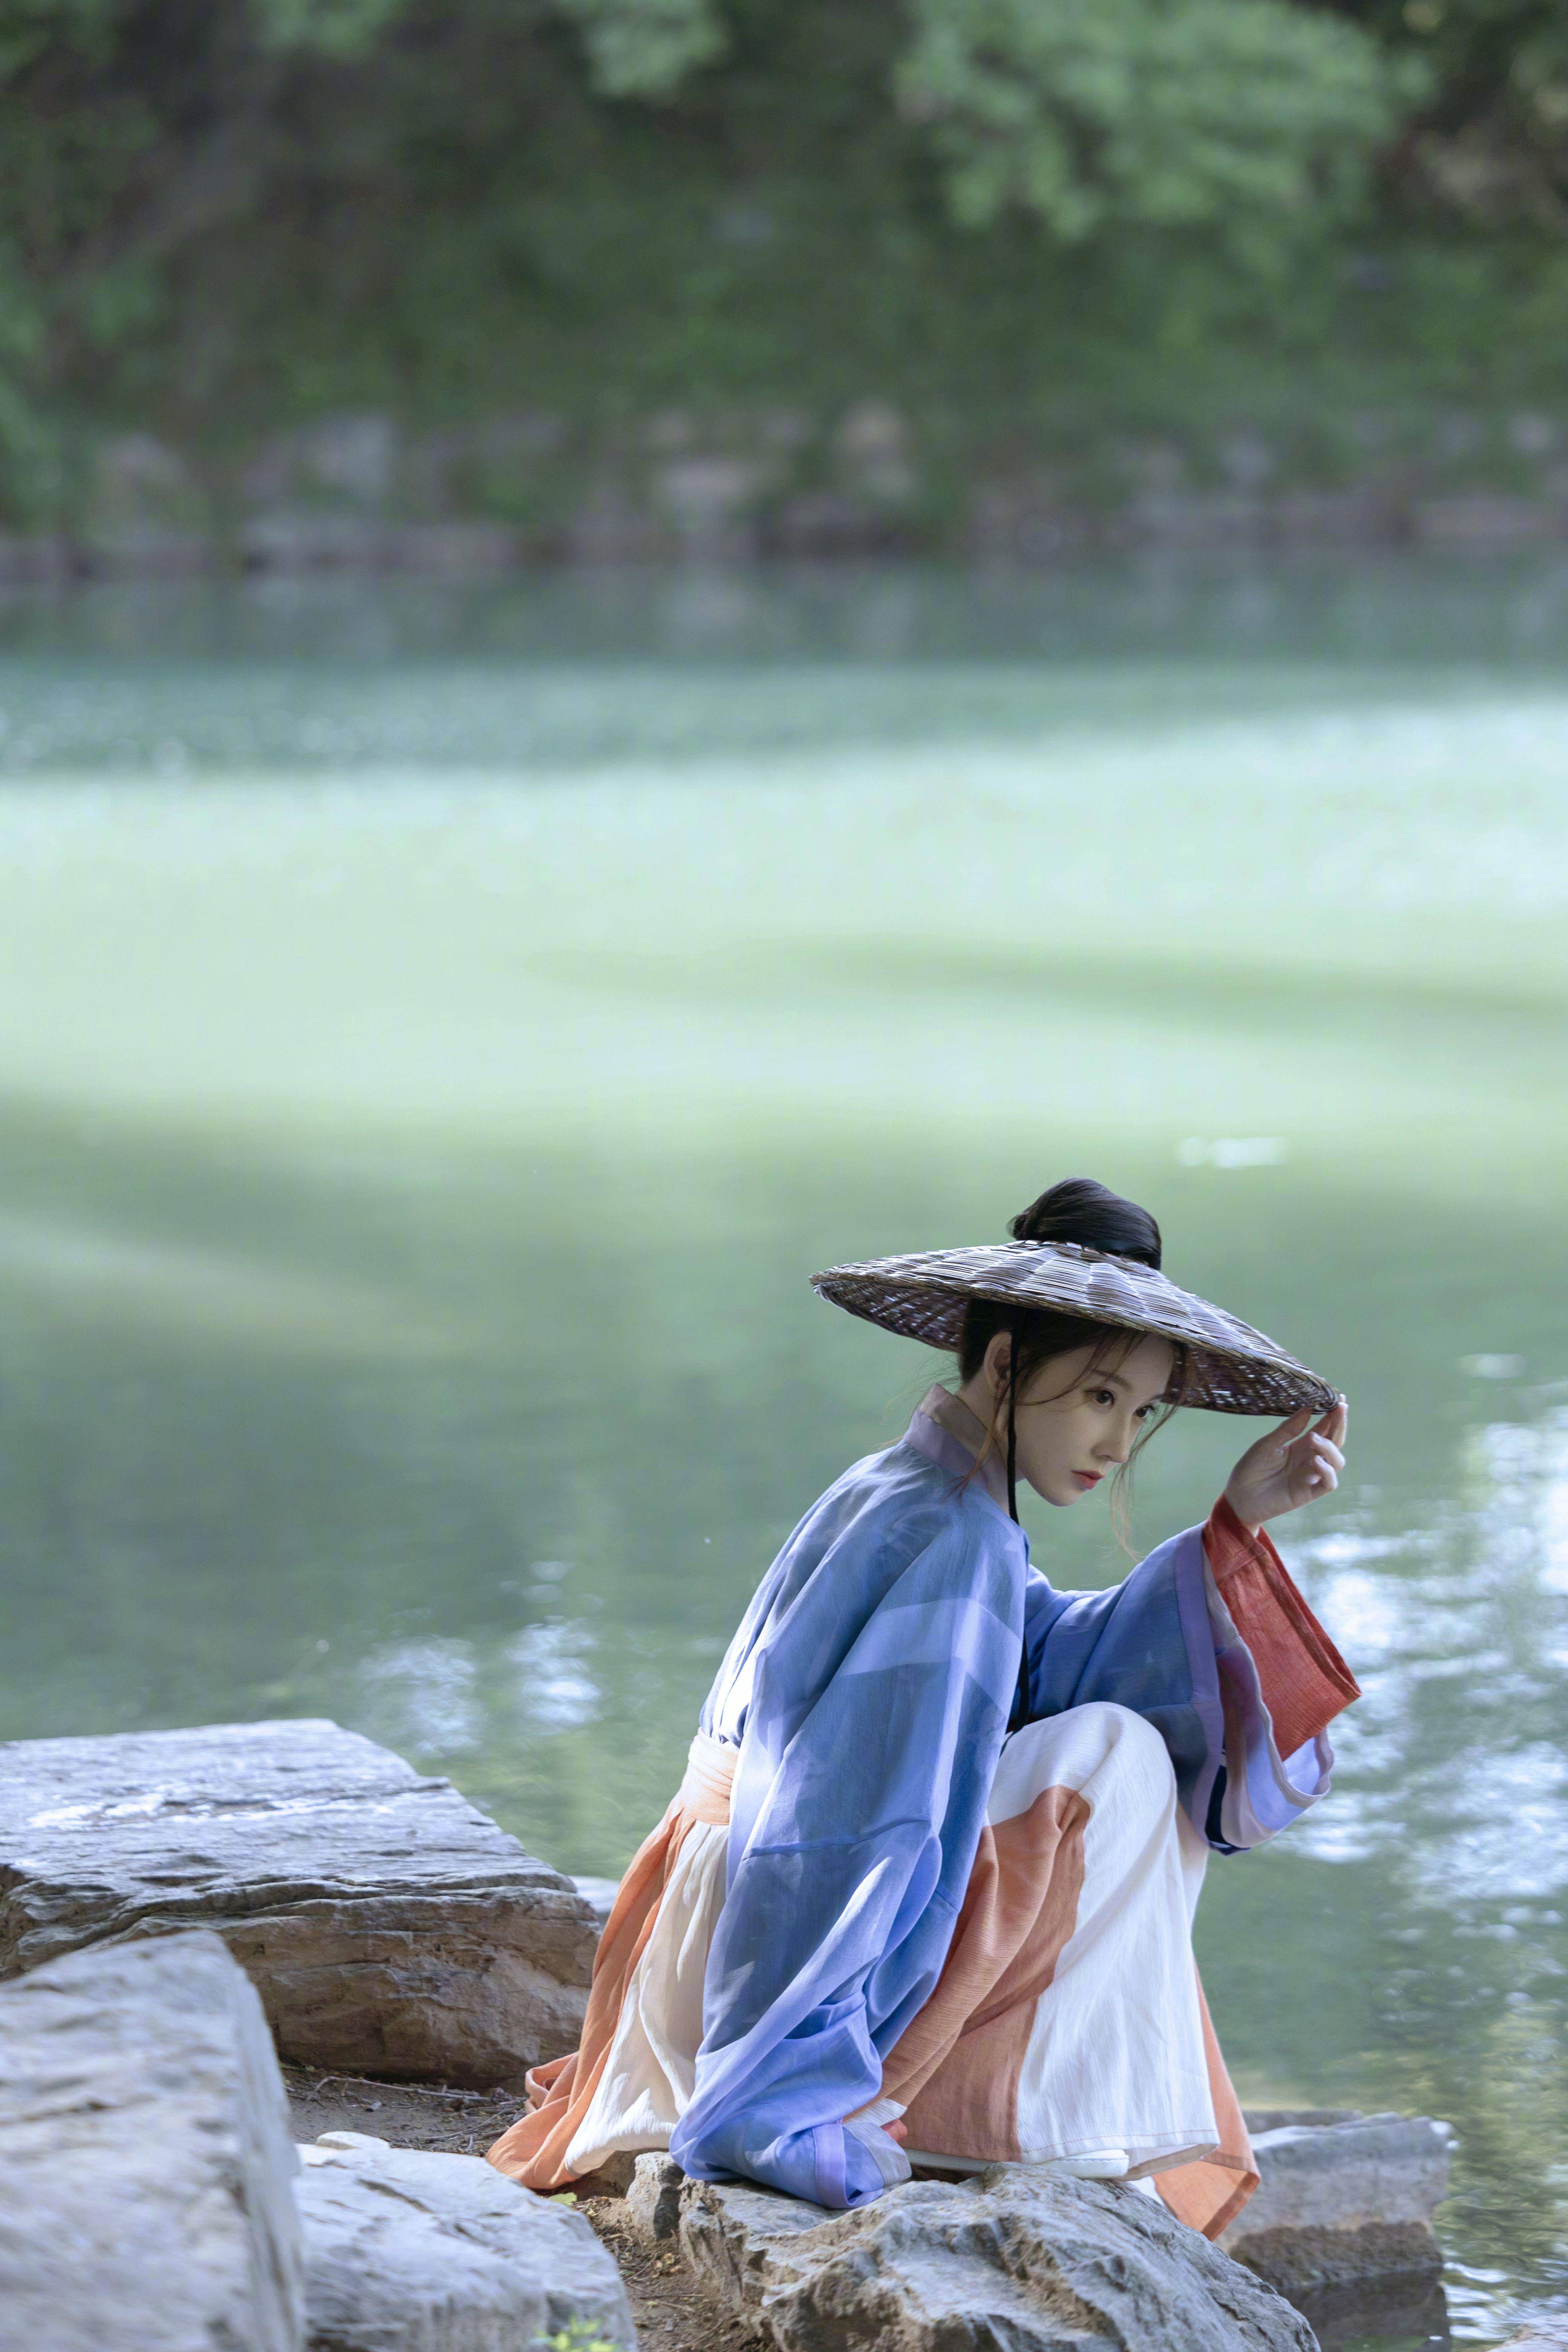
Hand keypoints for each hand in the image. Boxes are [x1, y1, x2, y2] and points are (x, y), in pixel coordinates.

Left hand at [1224, 1401, 1346, 1532]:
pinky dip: (1327, 1471)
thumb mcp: (1267, 1444)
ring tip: (1314, 1438)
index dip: (1333, 1415)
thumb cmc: (1251, 1470)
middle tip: (1339, 1408)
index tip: (1339, 1399)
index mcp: (1301, 1446)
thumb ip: (1288, 1429)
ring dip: (1330, 1447)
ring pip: (1337, 1461)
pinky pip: (1329, 1483)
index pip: (1324, 1429)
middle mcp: (1310, 1459)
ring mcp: (1311, 1476)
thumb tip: (1307, 1409)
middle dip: (1339, 1425)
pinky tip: (1316, 1460)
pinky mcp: (1309, 1492)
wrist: (1239, 1498)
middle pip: (1335, 1441)